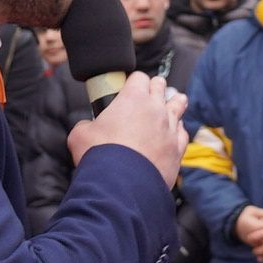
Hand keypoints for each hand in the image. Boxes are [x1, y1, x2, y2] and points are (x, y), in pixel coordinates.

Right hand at [69, 75, 189, 187]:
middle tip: (149, 93)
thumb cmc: (100, 155)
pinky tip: (173, 132)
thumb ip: (86, 125)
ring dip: (174, 103)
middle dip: (155, 87)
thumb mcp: (80, 134)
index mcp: (133, 98)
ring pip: (178, 105)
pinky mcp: (177, 149)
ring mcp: (169, 128)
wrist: (120, 185)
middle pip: (160, 87)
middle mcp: (156, 109)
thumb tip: (88, 128)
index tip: (129, 88)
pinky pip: (182, 132)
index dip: (133, 81)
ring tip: (173, 102)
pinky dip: (177, 130)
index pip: (139, 77)